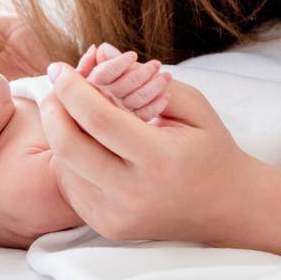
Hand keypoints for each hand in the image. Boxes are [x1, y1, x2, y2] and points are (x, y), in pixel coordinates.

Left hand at [37, 58, 260, 244]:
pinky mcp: (108, 228)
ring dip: (60, 133)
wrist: (227, 208)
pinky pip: (72, 188)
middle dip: (53, 109)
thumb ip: (143, 77)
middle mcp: (134, 193)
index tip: (59, 67)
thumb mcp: (192, 106)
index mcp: (159, 159)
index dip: (71, 88)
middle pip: (68, 146)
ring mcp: (118, 216)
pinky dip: (70, 160)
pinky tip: (85, 142)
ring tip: (71, 110)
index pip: (98, 119)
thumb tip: (99, 51)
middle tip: (56, 86)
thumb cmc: (210, 149)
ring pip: (64, 167)